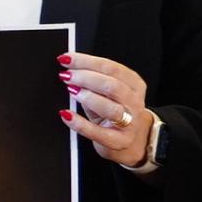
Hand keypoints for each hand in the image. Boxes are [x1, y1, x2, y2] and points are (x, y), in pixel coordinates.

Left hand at [60, 52, 158, 171]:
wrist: (134, 143)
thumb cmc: (117, 114)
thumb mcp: (111, 94)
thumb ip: (94, 83)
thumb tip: (71, 70)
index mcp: (134, 85)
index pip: (112, 68)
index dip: (88, 61)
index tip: (68, 58)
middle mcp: (134, 103)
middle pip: (112, 86)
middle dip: (86, 77)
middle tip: (66, 75)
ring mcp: (129, 123)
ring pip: (110, 107)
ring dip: (87, 96)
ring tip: (71, 91)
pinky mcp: (118, 141)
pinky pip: (97, 132)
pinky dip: (79, 123)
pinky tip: (66, 115)